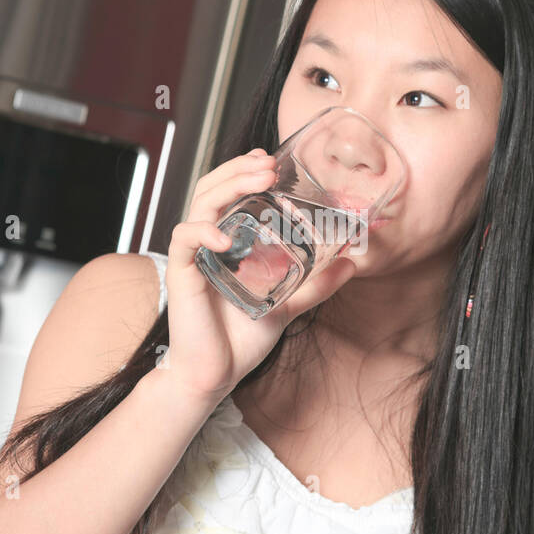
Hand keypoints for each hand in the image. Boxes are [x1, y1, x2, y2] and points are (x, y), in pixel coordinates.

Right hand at [161, 147, 357, 402]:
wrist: (216, 374)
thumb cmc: (242, 339)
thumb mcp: (288, 304)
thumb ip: (316, 284)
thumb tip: (351, 264)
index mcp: (229, 242)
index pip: (230, 192)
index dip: (245, 169)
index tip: (271, 159)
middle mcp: (209, 242)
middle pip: (213, 188)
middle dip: (239, 169)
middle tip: (268, 163)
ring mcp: (194, 255)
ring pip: (201, 204)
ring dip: (227, 185)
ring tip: (256, 178)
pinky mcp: (182, 274)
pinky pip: (185, 240)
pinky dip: (203, 231)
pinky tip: (224, 235)